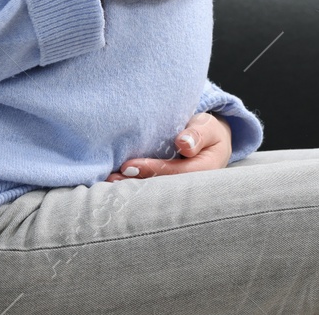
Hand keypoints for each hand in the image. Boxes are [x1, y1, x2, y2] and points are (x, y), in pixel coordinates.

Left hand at [106, 112, 230, 181]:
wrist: (210, 142)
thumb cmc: (208, 133)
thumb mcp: (208, 128)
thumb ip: (198, 134)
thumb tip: (183, 143)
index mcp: (204, 172)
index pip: (175, 172)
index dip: (152, 169)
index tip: (129, 166)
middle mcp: (191, 187)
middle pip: (162, 188)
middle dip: (136, 184)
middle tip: (111, 179)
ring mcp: (178, 190)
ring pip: (155, 191)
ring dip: (132, 188)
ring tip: (109, 183)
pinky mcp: (168, 188)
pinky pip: (152, 188)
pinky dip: (134, 185)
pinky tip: (115, 184)